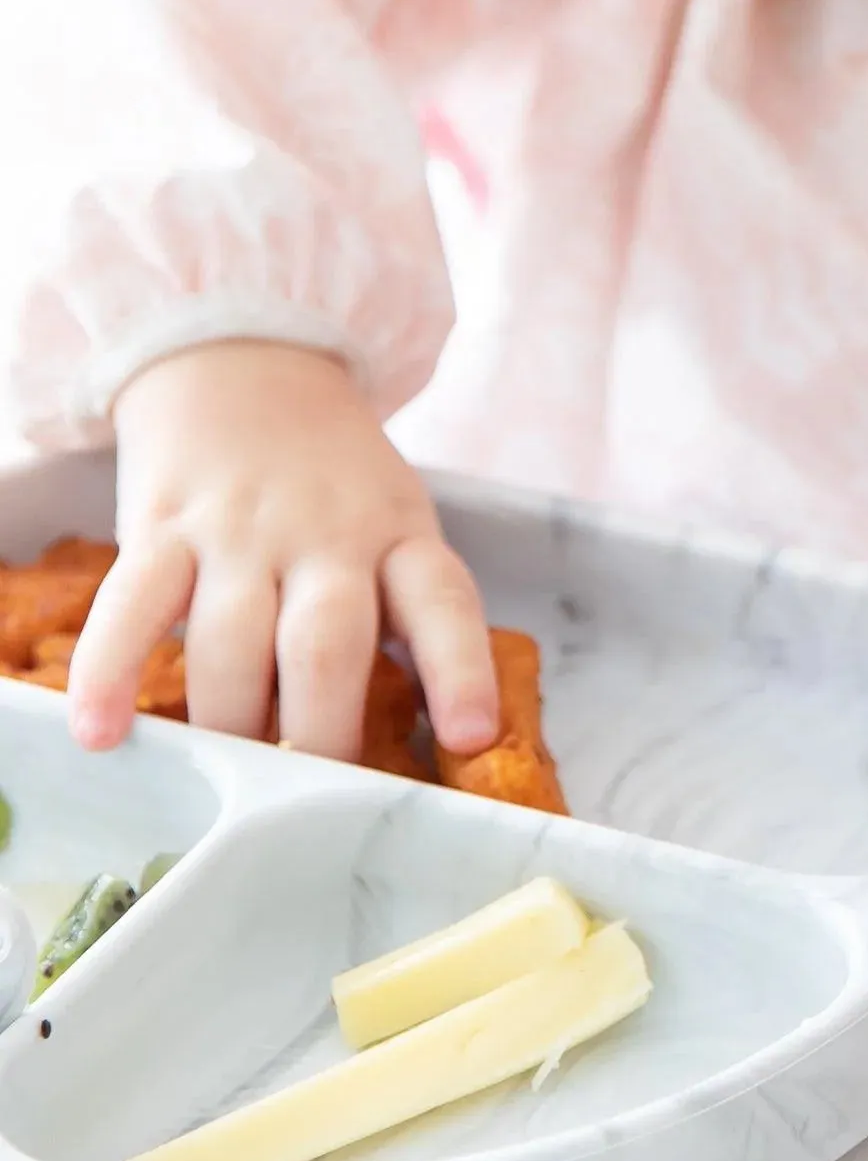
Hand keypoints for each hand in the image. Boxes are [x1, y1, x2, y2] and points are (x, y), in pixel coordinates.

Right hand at [68, 341, 498, 762]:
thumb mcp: (392, 524)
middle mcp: (326, 533)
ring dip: (229, 720)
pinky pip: (133, 605)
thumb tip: (417, 736)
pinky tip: (103, 731)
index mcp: (400, 536)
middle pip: (327, 643)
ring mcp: (241, 529)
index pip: (443, 602)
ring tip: (227, 773)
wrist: (248, 361)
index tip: (472, 736)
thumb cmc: (333, 480)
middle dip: (320, 731)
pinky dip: (111, 672)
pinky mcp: (162, 525)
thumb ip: (398, 613)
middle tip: (313, 798)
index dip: (460, 671)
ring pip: (234, 640)